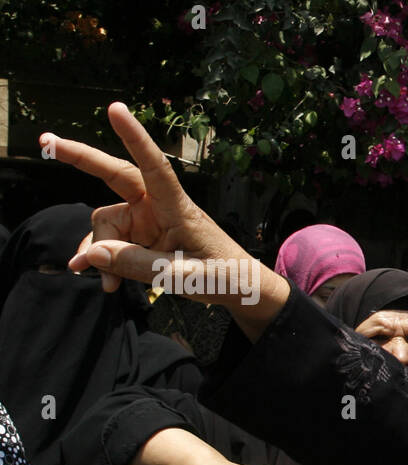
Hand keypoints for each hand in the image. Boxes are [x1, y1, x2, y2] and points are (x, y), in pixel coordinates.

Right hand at [43, 103, 288, 323]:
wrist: (240, 289)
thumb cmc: (225, 276)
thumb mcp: (185, 278)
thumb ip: (140, 266)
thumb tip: (92, 253)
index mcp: (178, 207)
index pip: (154, 166)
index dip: (134, 137)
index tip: (116, 109)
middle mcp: (158, 207)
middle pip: (114, 176)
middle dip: (80, 158)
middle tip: (45, 140)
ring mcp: (147, 220)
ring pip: (106, 225)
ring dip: (100, 253)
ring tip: (107, 284)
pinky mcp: (142, 236)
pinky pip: (110, 243)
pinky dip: (105, 261)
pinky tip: (107, 282)